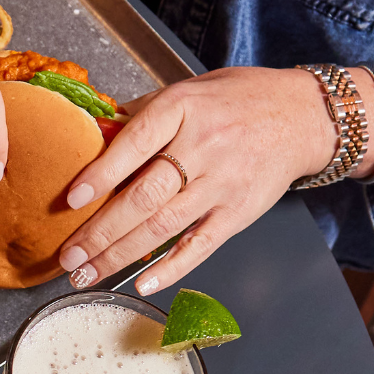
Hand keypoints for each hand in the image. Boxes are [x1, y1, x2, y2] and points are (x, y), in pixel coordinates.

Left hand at [55, 67, 334, 294]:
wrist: (305, 116)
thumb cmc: (236, 101)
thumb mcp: (187, 90)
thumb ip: (140, 114)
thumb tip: (88, 134)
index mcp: (183, 109)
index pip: (136, 143)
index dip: (101, 173)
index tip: (71, 199)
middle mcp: (204, 147)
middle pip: (144, 196)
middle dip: (100, 231)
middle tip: (68, 256)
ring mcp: (224, 182)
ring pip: (164, 225)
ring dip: (120, 255)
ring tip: (86, 273)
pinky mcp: (240, 211)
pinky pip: (201, 245)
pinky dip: (171, 268)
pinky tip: (141, 283)